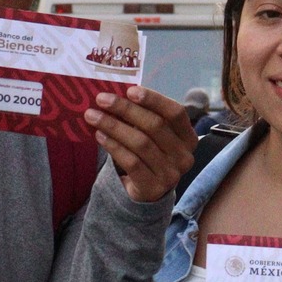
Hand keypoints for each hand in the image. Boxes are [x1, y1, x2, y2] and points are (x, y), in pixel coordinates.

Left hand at [85, 86, 197, 202]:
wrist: (149, 190)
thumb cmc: (151, 153)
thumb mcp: (155, 136)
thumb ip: (144, 117)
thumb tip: (115, 96)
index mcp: (188, 137)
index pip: (176, 113)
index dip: (154, 100)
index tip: (130, 91)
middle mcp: (184, 156)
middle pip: (155, 126)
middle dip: (126, 109)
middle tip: (102, 99)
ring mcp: (170, 174)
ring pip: (141, 143)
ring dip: (114, 126)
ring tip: (93, 116)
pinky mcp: (153, 188)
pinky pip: (131, 162)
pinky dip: (113, 146)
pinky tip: (99, 135)